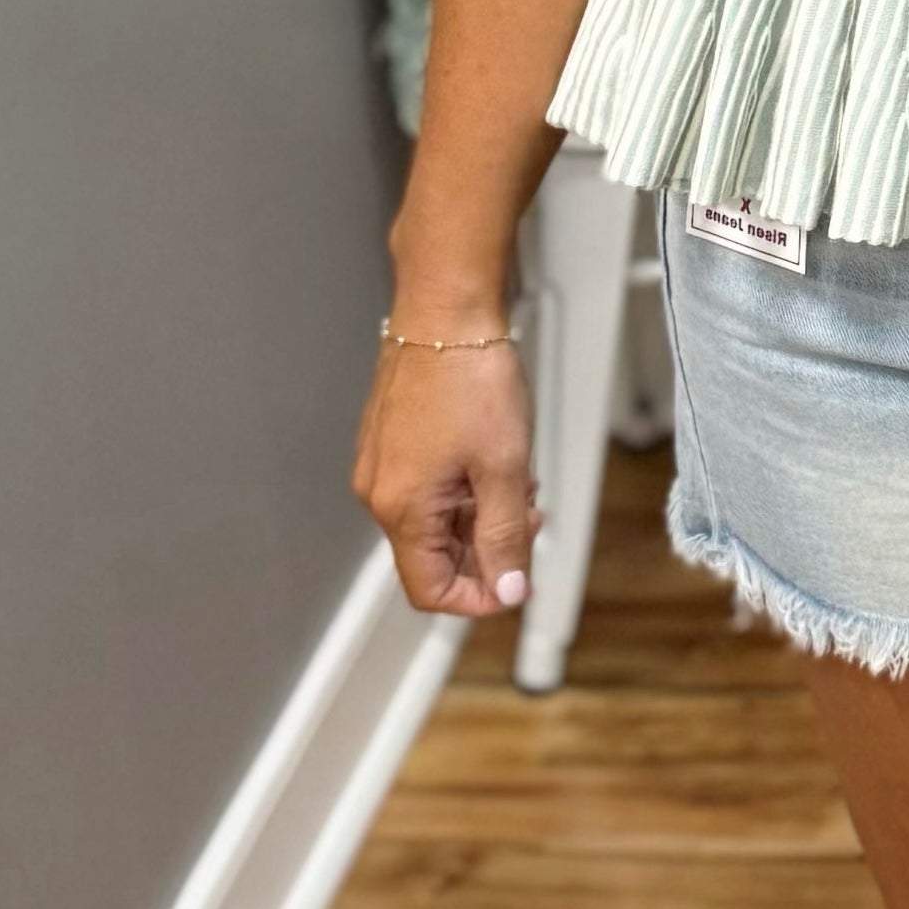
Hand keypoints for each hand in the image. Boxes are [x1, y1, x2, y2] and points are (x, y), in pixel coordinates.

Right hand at [352, 329, 540, 620]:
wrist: (446, 312)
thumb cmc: (470, 378)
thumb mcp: (504, 468)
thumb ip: (505, 536)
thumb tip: (508, 589)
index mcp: (401, 507)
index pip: (429, 589)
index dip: (477, 597)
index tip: (516, 581)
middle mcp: (379, 493)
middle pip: (432, 556)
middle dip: (486, 549)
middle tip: (528, 518)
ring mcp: (381, 466)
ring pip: (433, 521)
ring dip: (479, 516)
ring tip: (516, 482)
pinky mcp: (389, 444)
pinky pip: (426, 489)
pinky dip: (463, 489)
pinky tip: (493, 462)